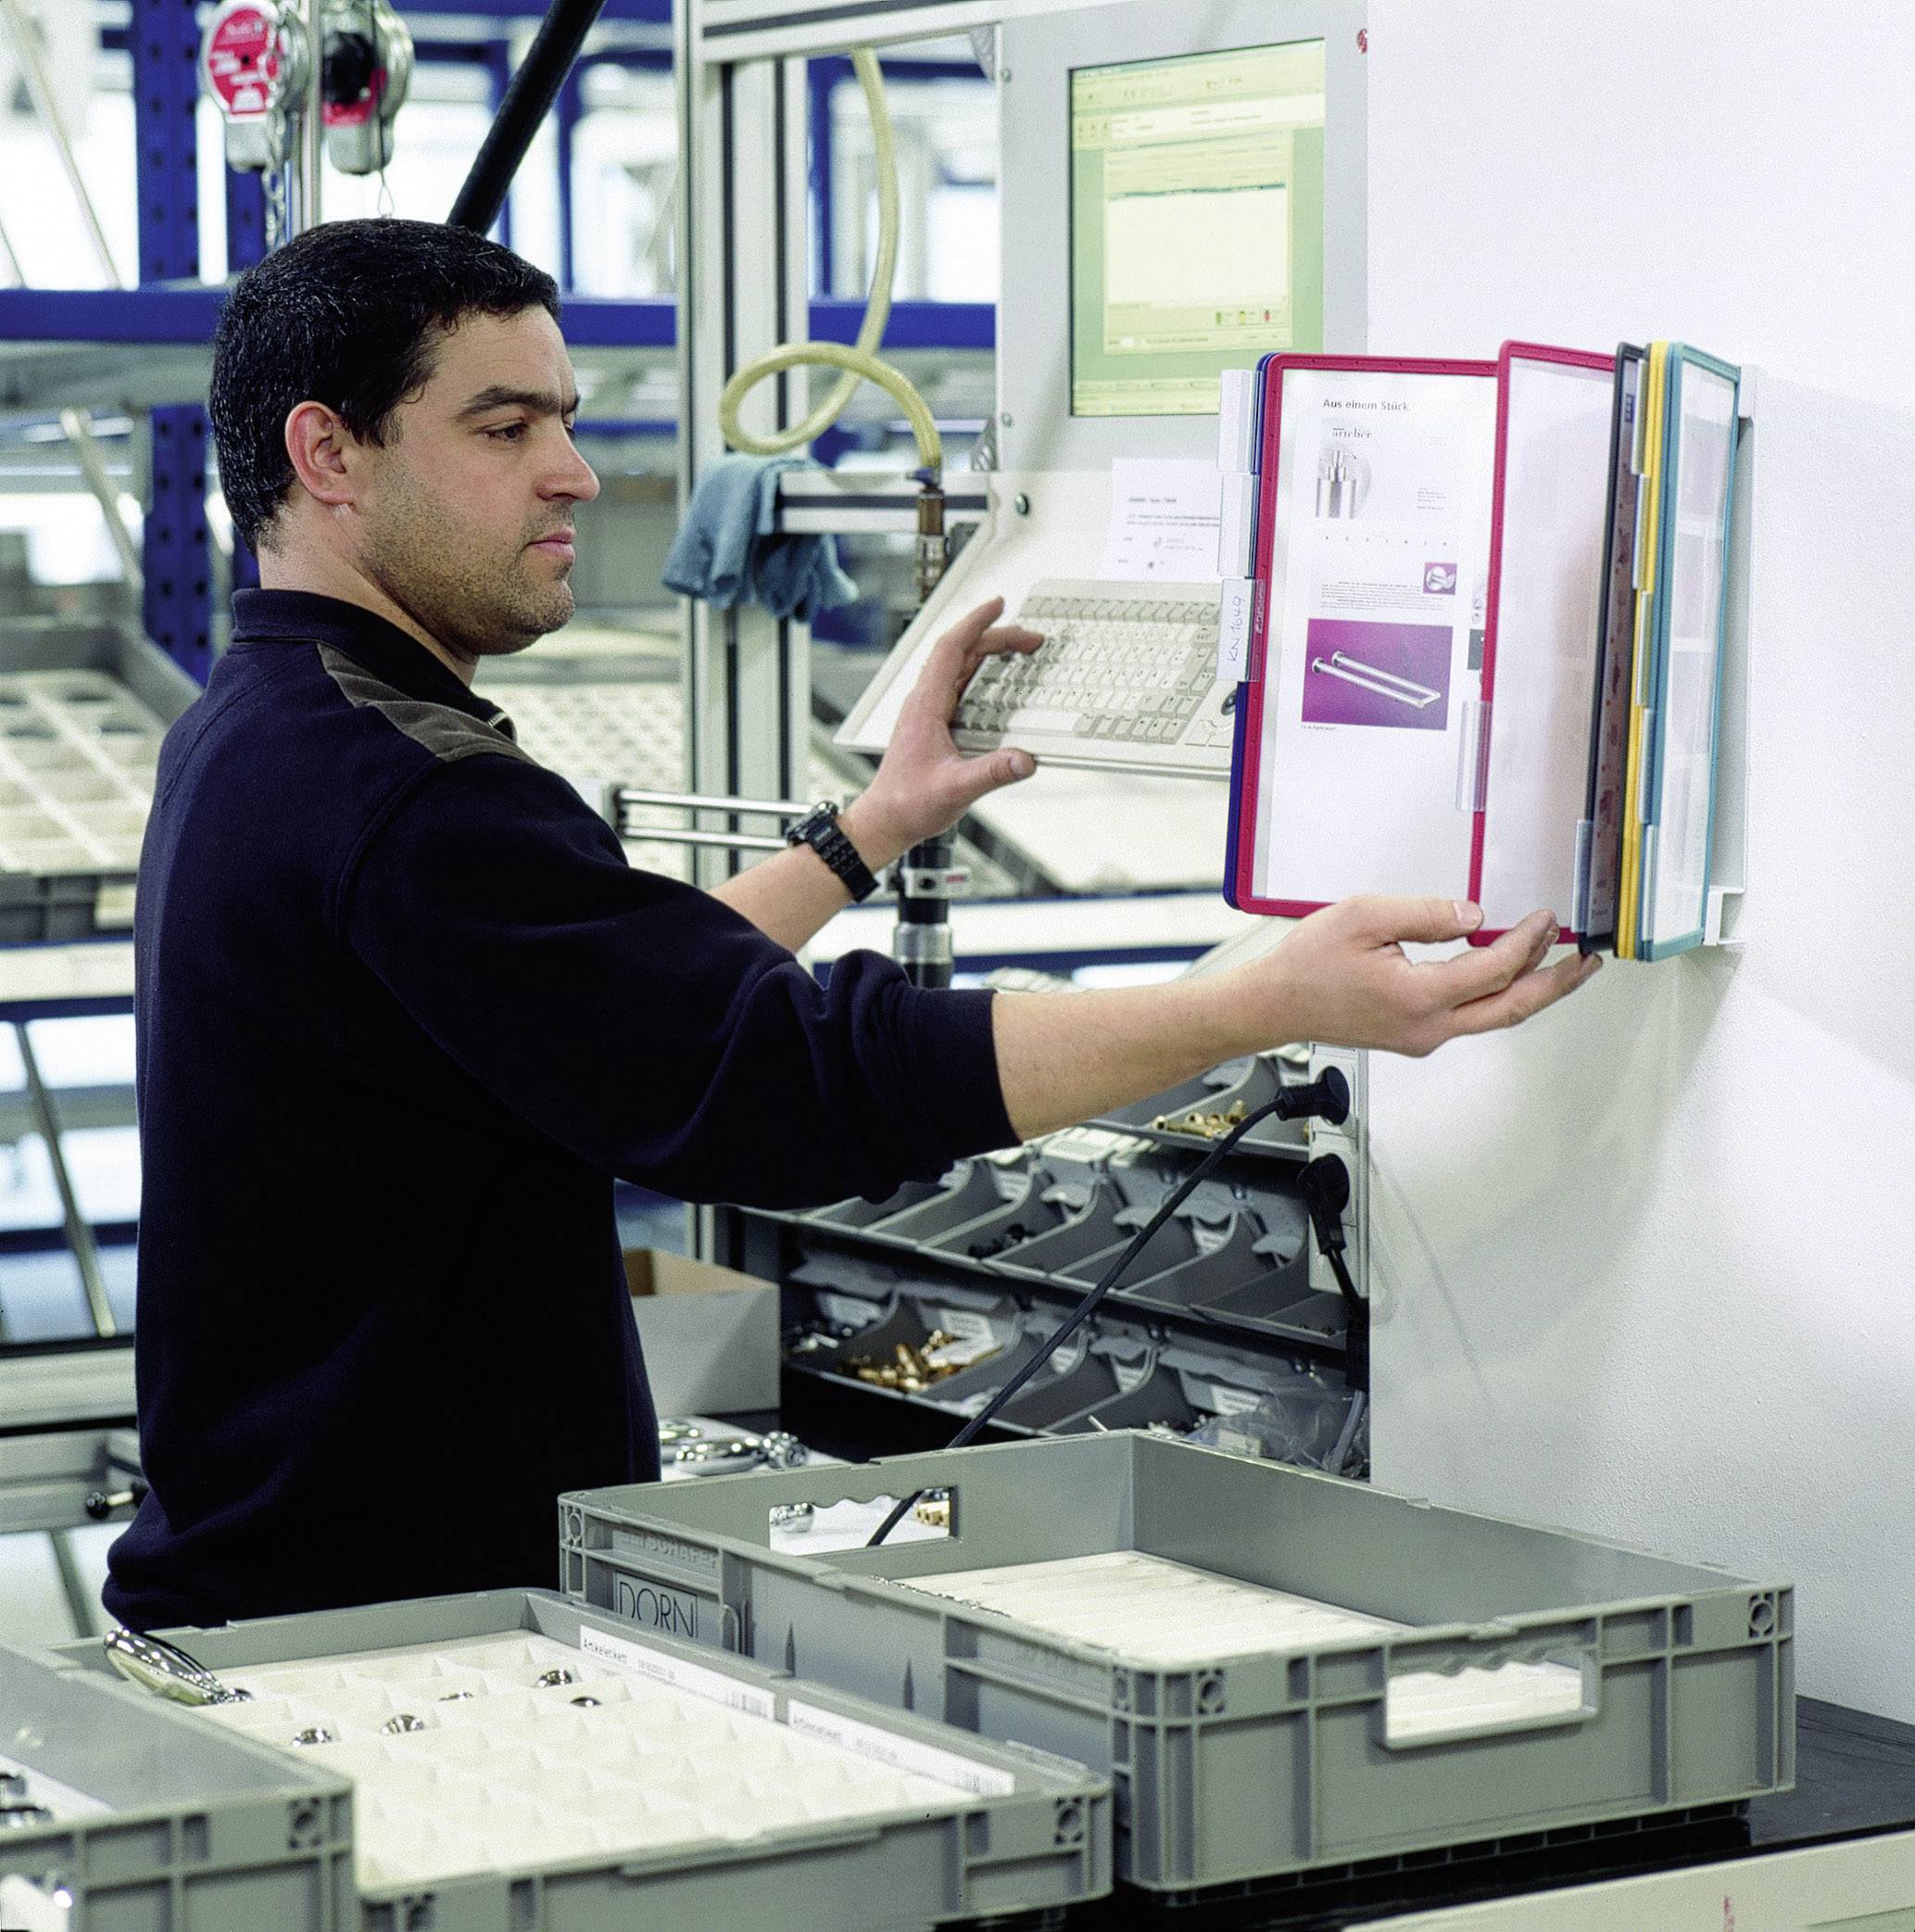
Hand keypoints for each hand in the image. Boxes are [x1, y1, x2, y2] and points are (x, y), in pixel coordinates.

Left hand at [840, 596, 1042, 870]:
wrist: (886, 819)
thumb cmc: (909, 804)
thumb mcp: (955, 790)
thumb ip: (992, 773)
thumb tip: (1026, 760)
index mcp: (926, 706)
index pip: (951, 649)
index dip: (976, 623)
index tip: (998, 604)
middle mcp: (924, 701)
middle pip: (961, 653)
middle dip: (996, 637)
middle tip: (1031, 638)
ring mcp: (927, 710)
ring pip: (959, 666)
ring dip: (988, 651)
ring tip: (1019, 648)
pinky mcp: (932, 722)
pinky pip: (958, 684)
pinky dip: (981, 671)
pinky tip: (996, 678)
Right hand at [1227, 897, 1599, 1057]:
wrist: (1275, 1005)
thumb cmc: (1308, 964)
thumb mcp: (1365, 917)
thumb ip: (1426, 914)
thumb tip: (1475, 917)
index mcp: (1419, 997)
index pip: (1494, 970)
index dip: (1528, 942)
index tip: (1545, 919)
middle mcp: (1428, 1027)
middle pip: (1512, 1009)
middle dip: (1557, 983)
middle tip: (1589, 962)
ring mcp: (1424, 1037)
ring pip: (1496, 1018)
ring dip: (1533, 991)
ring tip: (1564, 969)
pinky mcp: (1416, 1036)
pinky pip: (1472, 1017)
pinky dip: (1500, 995)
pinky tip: (1507, 976)